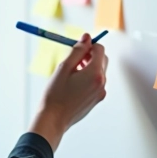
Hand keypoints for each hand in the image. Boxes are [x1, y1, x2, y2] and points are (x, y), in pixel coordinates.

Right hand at [28, 33, 107, 150]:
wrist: (53, 120)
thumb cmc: (55, 95)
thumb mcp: (64, 68)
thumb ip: (78, 50)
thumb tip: (87, 37)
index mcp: (95, 73)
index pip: (100, 49)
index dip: (89, 45)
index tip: (77, 47)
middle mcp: (102, 83)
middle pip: (102, 60)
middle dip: (90, 55)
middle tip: (74, 59)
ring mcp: (100, 93)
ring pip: (99, 71)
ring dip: (89, 66)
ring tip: (71, 72)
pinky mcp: (96, 100)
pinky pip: (96, 82)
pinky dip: (88, 78)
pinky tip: (73, 84)